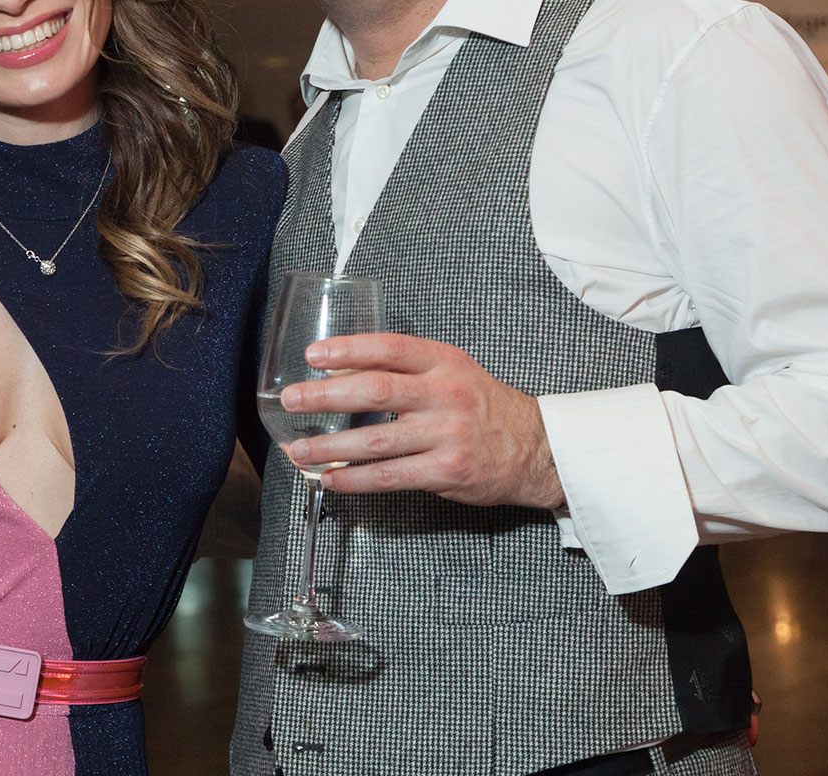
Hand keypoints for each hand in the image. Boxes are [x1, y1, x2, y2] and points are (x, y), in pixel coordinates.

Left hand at [282, 333, 564, 507]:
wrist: (536, 449)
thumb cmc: (482, 407)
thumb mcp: (451, 372)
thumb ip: (404, 370)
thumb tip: (340, 375)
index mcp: (443, 362)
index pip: (389, 348)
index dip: (348, 349)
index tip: (313, 355)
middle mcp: (444, 395)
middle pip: (375, 391)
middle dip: (326, 396)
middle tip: (291, 399)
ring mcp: (446, 435)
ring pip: (376, 441)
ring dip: (330, 447)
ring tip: (299, 448)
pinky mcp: (447, 472)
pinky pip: (390, 476)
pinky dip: (355, 480)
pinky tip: (331, 479)